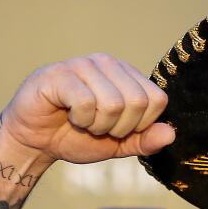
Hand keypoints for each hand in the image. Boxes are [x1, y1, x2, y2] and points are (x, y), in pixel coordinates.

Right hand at [2, 53, 175, 165]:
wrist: (36, 140)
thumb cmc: (77, 137)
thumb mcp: (119, 144)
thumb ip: (145, 140)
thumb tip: (171, 134)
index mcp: (127, 76)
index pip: (157, 100)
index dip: (141, 125)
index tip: (119, 129)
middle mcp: (108, 64)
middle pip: (138, 101)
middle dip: (119, 128)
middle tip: (98, 127)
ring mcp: (83, 64)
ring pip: (113, 103)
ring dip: (97, 125)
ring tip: (83, 121)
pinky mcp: (60, 73)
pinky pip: (86, 103)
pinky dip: (80, 120)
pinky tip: (68, 115)